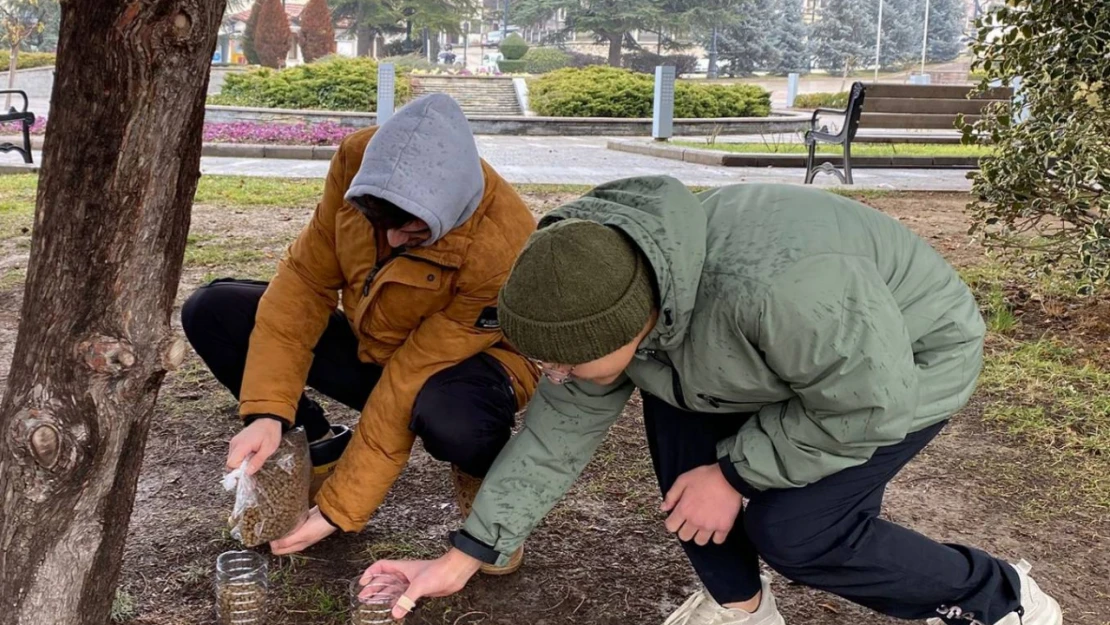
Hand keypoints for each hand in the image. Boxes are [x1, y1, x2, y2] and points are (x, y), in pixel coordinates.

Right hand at [227, 418, 283, 474]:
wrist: (268, 419)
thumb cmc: (270, 433)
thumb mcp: (268, 449)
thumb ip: (257, 461)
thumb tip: (248, 472)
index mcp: (242, 445)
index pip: (231, 464)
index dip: (239, 470)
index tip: (248, 469)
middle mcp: (235, 443)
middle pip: (230, 463)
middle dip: (240, 467)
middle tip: (253, 462)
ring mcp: (234, 442)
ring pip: (232, 459)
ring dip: (241, 462)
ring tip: (254, 455)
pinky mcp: (235, 442)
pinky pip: (235, 454)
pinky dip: (241, 457)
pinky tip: (251, 453)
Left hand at [269, 507, 336, 554]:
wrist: (330, 515)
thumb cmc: (319, 526)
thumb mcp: (302, 535)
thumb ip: (287, 541)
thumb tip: (272, 545)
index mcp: (297, 546)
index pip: (278, 551)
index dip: (272, 544)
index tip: (269, 534)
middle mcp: (298, 540)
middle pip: (281, 542)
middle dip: (274, 536)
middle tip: (270, 527)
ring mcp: (300, 531)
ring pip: (285, 533)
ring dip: (280, 529)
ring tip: (275, 521)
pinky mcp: (302, 522)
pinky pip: (290, 524)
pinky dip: (286, 522)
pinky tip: (284, 517)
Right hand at [362, 548, 481, 619]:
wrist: (455, 573)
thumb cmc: (438, 571)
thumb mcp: (420, 585)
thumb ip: (407, 599)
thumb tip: (395, 613)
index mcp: (402, 568)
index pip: (381, 566)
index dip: (370, 573)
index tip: (363, 583)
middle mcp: (405, 574)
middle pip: (384, 580)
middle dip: (373, 587)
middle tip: (363, 598)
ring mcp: (412, 582)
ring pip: (393, 589)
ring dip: (383, 596)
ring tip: (373, 604)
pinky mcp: (419, 590)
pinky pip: (403, 596)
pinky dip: (397, 602)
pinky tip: (394, 609)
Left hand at [661, 463, 741, 545]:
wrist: (730, 477)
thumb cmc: (706, 476)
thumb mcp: (683, 480)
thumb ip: (672, 495)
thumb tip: (664, 508)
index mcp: (684, 509)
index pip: (671, 527)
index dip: (673, 522)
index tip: (677, 518)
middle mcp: (695, 521)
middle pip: (684, 537)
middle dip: (685, 529)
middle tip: (691, 521)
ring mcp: (710, 526)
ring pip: (700, 541)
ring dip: (700, 534)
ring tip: (703, 524)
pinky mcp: (724, 527)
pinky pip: (717, 541)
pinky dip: (716, 536)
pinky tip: (716, 526)